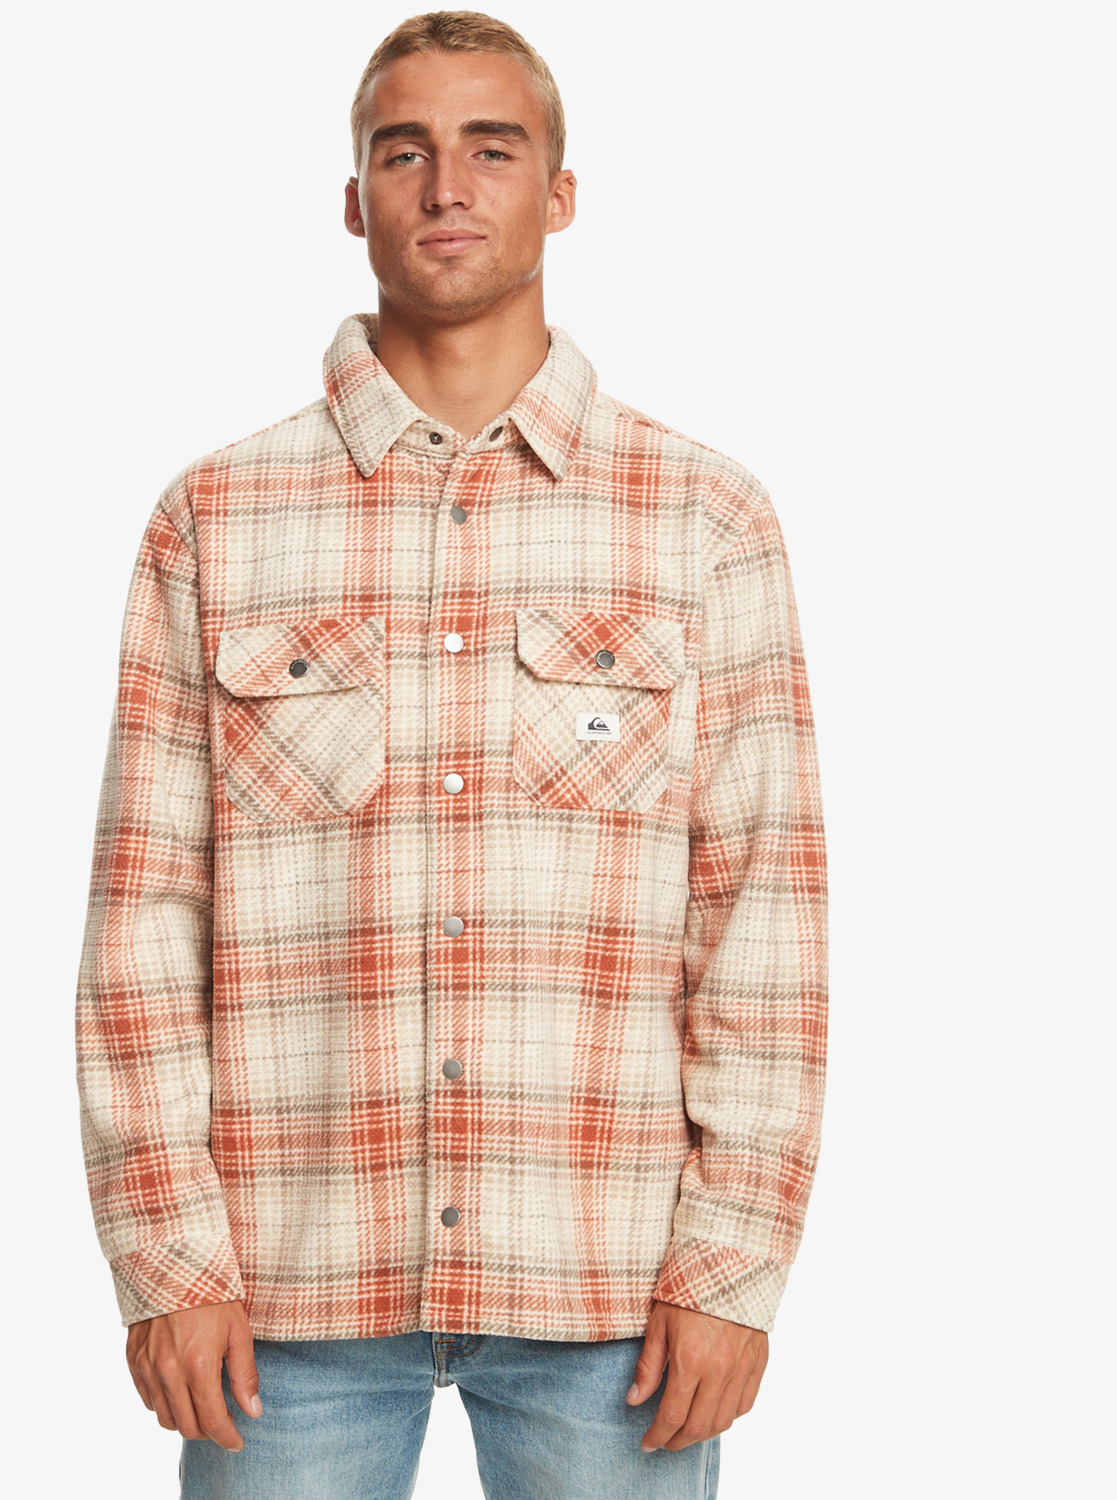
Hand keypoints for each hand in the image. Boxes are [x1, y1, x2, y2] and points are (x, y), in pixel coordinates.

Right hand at [125, 1299, 261, 1450]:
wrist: (175, 1263)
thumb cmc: (213, 1294)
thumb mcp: (239, 1331)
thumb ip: (244, 1375)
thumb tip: (253, 1410)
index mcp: (198, 1365)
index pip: (211, 1420)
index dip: (226, 1437)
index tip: (237, 1442)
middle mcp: (168, 1372)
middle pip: (186, 1426)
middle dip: (207, 1432)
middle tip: (222, 1423)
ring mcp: (147, 1367)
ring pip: (163, 1417)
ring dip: (184, 1420)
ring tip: (201, 1407)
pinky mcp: (133, 1360)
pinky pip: (147, 1399)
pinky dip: (164, 1404)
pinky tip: (179, 1391)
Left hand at [626, 1299, 767, 1451]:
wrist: (729, 1263)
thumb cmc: (689, 1290)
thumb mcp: (659, 1323)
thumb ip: (648, 1366)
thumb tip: (635, 1400)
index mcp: (691, 1360)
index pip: (672, 1415)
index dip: (658, 1436)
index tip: (647, 1442)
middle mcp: (719, 1370)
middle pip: (699, 1426)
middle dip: (677, 1441)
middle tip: (664, 1442)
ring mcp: (742, 1369)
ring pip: (723, 1421)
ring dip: (702, 1434)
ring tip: (686, 1432)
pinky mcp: (758, 1363)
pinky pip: (745, 1404)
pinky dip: (728, 1416)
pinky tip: (713, 1412)